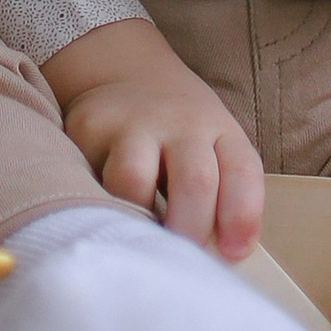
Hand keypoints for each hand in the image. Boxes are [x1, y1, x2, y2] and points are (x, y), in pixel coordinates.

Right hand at [39, 15, 265, 260]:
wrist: (129, 73)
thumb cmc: (180, 132)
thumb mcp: (213, 146)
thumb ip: (222, 195)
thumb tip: (219, 257)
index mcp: (219, 131)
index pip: (241, 170)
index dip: (241, 217)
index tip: (232, 254)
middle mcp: (181, 122)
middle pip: (194, 181)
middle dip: (189, 230)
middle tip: (179, 258)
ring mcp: (133, 121)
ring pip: (134, 180)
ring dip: (139, 219)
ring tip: (139, 234)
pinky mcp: (89, 127)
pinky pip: (91, 179)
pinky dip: (99, 204)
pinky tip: (104, 211)